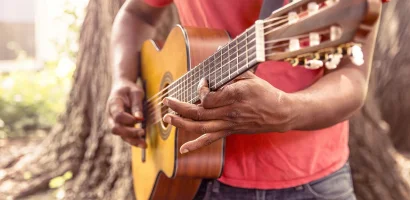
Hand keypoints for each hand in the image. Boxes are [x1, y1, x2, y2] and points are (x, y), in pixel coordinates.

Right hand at [107, 79, 145, 147]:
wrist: (122, 87)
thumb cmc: (129, 89)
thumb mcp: (136, 92)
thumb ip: (137, 105)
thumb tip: (140, 119)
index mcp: (113, 103)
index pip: (117, 115)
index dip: (127, 119)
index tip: (139, 119)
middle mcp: (111, 115)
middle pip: (116, 128)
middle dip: (129, 133)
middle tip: (142, 132)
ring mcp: (114, 122)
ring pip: (120, 135)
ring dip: (132, 141)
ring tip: (144, 145)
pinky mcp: (121, 126)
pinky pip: (125, 136)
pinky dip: (134, 140)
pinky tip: (143, 144)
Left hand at [162, 72, 295, 153]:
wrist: (279, 113)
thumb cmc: (264, 92)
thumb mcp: (250, 76)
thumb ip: (232, 70)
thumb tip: (218, 53)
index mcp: (235, 96)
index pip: (209, 98)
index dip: (200, 91)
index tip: (202, 82)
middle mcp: (230, 112)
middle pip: (199, 113)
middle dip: (180, 107)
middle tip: (167, 101)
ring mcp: (228, 124)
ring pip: (200, 127)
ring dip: (181, 123)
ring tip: (168, 118)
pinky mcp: (229, 131)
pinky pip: (210, 140)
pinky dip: (196, 145)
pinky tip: (183, 150)